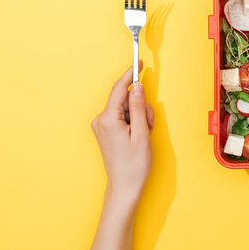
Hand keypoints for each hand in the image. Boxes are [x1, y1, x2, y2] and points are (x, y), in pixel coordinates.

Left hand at [91, 64, 153, 203]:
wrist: (125, 186)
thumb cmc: (134, 165)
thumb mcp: (142, 133)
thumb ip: (138, 106)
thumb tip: (137, 85)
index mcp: (108, 119)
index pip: (119, 88)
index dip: (131, 74)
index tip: (139, 63)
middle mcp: (100, 120)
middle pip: (124, 99)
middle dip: (140, 107)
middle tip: (148, 125)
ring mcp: (101, 126)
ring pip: (125, 108)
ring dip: (138, 116)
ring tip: (144, 134)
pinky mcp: (105, 130)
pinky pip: (122, 116)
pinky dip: (133, 122)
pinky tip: (138, 135)